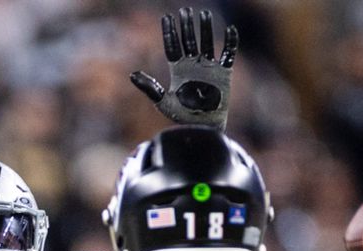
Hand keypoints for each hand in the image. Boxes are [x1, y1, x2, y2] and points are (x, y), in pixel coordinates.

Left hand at [130, 7, 237, 129]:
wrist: (202, 127)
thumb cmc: (182, 117)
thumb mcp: (163, 101)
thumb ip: (149, 87)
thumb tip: (132, 74)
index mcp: (178, 70)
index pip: (173, 46)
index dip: (170, 32)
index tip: (167, 17)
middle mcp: (193, 66)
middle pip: (189, 41)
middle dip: (187, 26)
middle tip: (185, 10)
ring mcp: (209, 68)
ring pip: (207, 43)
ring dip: (206, 29)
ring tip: (204, 14)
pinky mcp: (224, 74)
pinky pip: (228, 54)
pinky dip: (230, 43)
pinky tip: (230, 30)